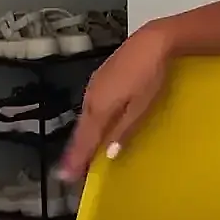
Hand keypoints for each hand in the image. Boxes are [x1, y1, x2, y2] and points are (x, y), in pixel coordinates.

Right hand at [57, 26, 172, 179]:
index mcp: (99, 108)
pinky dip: (88, 122)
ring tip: (79, 154)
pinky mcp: (100, 78)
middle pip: (81, 131)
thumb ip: (124, 131)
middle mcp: (91, 99)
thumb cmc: (149, 77)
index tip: (67, 177)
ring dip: (81, 137)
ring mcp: (94, 87)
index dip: (77, 159)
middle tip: (70, 172)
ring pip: (84, 118)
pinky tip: (91, 126)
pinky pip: (89, 107)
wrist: (151, 42)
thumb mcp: (140, 108)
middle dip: (75, 152)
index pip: (85, 140)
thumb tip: (109, 155)